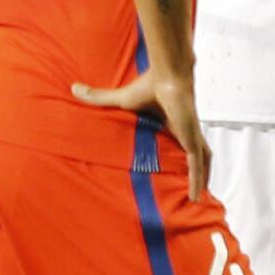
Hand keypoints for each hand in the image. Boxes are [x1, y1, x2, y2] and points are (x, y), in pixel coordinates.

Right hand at [74, 71, 210, 200]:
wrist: (166, 76)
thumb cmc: (149, 84)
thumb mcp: (120, 99)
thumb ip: (98, 98)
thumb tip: (73, 88)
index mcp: (172, 122)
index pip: (178, 143)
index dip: (178, 155)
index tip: (174, 169)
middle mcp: (185, 130)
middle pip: (194, 154)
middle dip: (197, 170)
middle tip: (193, 188)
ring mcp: (191, 136)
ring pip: (200, 163)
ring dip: (201, 179)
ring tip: (198, 197)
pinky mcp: (192, 139)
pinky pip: (197, 165)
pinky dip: (197, 181)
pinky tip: (196, 197)